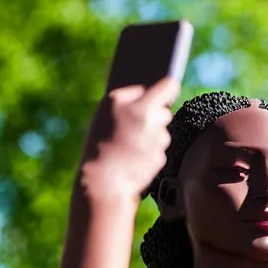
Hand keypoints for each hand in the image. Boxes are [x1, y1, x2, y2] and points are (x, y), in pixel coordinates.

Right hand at [80, 78, 178, 197]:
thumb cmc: (99, 146)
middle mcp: (141, 113)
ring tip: (131, 144)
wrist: (100, 182)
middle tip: (141, 123)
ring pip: (164, 129)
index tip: (169, 92)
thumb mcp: (106, 116)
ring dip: (153, 134)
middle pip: (166, 108)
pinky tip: (135, 158)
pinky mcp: (160, 153)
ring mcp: (153, 134)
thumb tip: (157, 94)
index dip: (168, 90)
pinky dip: (150, 152)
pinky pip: (160, 148)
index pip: (167, 85)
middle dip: (158, 114)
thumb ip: (130, 102)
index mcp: (122, 99)